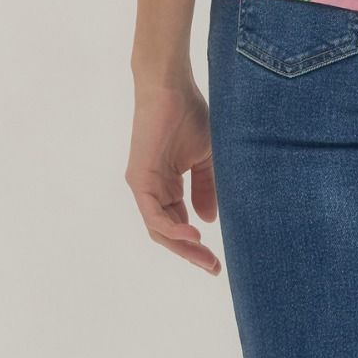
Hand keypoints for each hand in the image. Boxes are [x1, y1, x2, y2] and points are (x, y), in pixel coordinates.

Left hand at [125, 74, 221, 275]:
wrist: (171, 88)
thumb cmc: (189, 114)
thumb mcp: (205, 158)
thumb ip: (205, 189)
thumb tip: (207, 222)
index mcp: (167, 185)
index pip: (179, 224)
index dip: (197, 245)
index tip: (218, 262)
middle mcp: (152, 190)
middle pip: (168, 233)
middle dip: (192, 254)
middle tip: (214, 269)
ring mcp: (144, 187)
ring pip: (160, 229)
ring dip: (182, 247)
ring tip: (205, 258)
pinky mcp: (139, 180)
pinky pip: (154, 215)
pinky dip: (173, 229)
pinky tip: (193, 237)